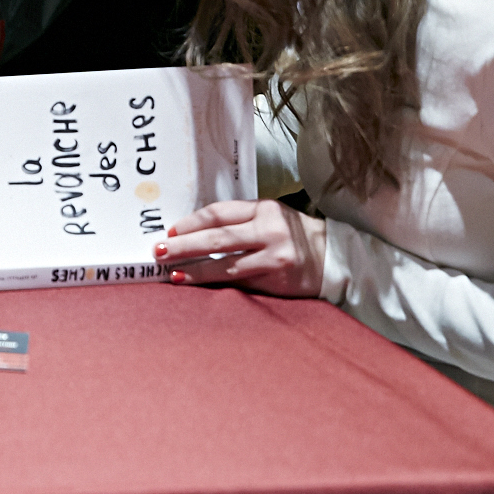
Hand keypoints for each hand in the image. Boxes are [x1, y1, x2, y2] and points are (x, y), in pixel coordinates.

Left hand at [155, 199, 326, 297]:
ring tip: (172, 273)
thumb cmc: (293, 235)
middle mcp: (270, 231)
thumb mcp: (270, 216)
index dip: (190, 223)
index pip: (219, 214)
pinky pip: (240, 283)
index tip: (170, 232)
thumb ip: (239, 220)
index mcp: (265, 209)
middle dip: (184, 246)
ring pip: (226, 265)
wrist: (334, 258)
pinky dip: (216, 284)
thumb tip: (192, 232)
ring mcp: (275, 257)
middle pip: (217, 238)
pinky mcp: (278, 281)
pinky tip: (198, 284)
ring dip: (195, 269)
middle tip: (159, 252)